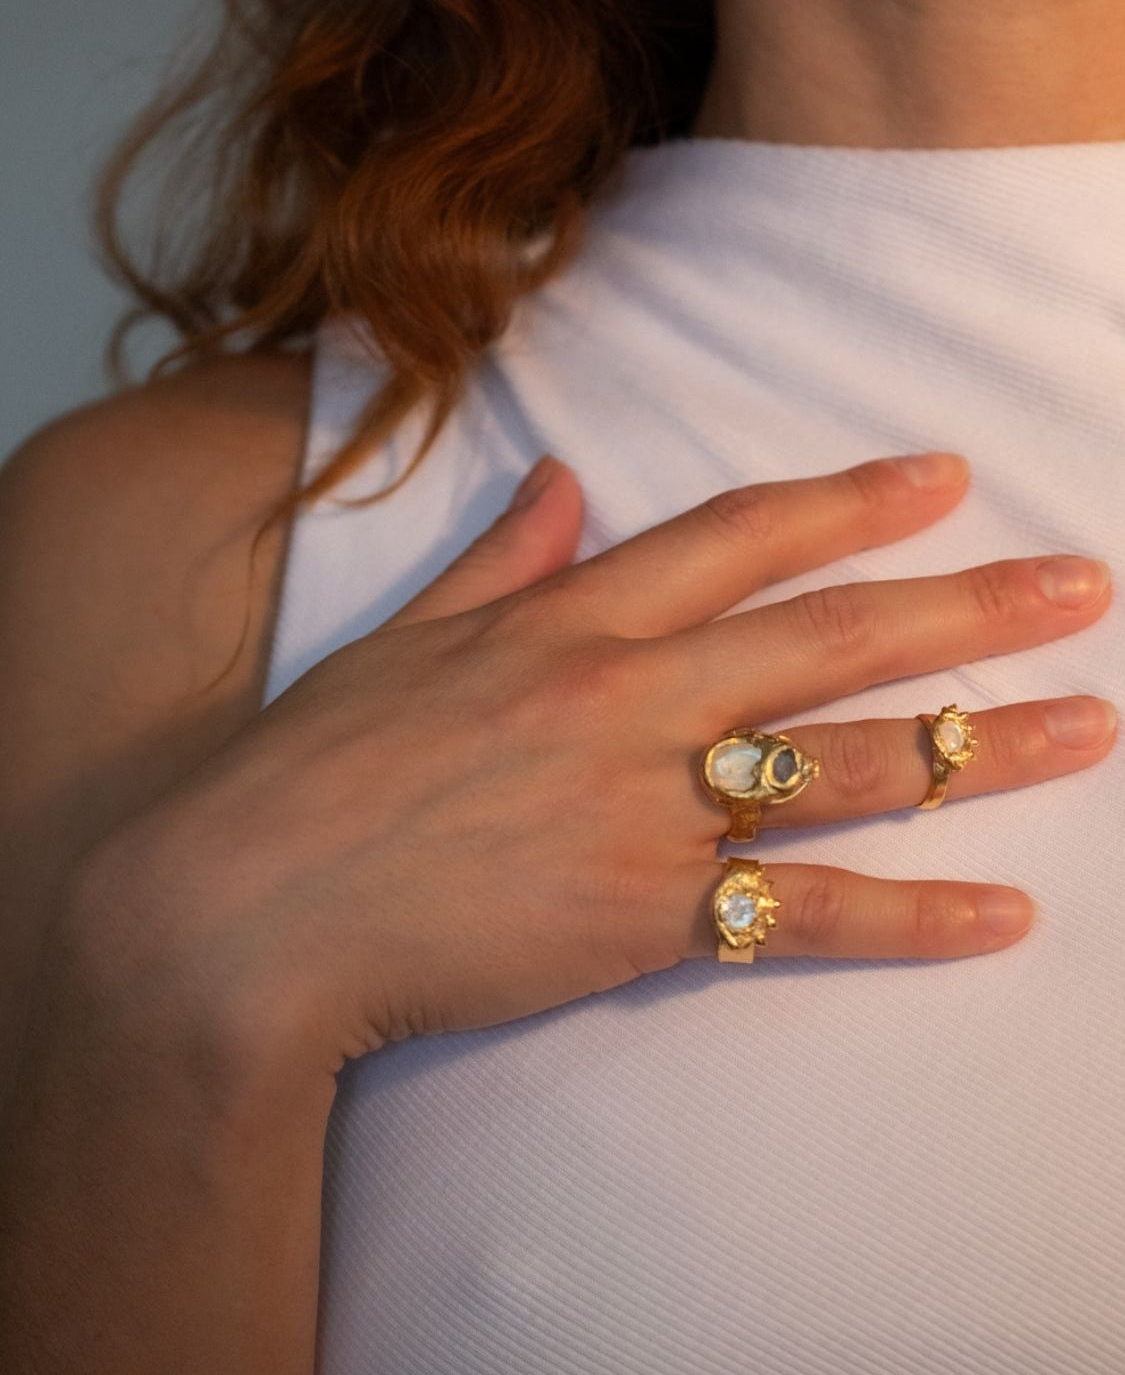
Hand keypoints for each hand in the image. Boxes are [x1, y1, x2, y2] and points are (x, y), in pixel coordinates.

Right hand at [57, 450, 1113, 1101]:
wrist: (243, 912)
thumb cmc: (311, 772)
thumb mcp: (401, 640)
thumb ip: (500, 560)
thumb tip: (560, 481)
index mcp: (565, 622)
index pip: (734, 537)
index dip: (846, 503)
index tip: (941, 480)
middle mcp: (623, 698)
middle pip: (827, 638)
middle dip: (966, 607)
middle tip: (1082, 585)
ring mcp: (642, 808)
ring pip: (845, 765)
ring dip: (979, 744)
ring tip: (1088, 724)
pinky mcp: (643, 917)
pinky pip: (803, 915)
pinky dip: (908, 918)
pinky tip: (1001, 914)